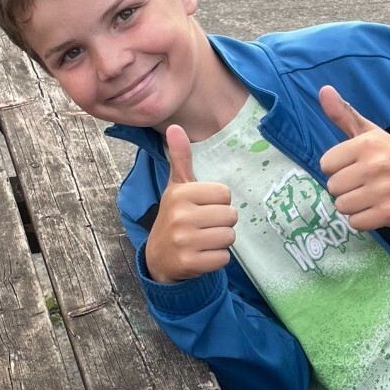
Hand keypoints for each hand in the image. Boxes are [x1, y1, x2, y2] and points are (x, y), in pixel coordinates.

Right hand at [143, 125, 236, 282]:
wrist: (158, 257)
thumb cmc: (174, 216)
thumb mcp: (176, 187)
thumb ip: (180, 158)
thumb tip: (175, 127)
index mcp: (180, 193)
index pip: (225, 193)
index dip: (219, 202)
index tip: (202, 208)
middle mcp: (180, 216)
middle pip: (231, 216)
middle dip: (222, 222)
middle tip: (204, 226)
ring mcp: (184, 241)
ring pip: (229, 237)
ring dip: (221, 241)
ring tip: (203, 240)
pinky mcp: (190, 263)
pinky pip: (223, 258)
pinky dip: (217, 258)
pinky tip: (202, 255)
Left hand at [318, 85, 389, 230]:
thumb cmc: (388, 156)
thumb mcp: (368, 133)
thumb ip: (343, 114)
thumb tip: (323, 90)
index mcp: (367, 144)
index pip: (326, 164)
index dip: (337, 167)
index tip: (354, 166)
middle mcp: (376, 165)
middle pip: (333, 186)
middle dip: (344, 188)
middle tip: (363, 183)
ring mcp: (384, 190)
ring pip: (342, 206)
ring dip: (352, 205)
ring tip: (368, 196)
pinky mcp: (389, 212)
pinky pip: (356, 223)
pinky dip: (362, 219)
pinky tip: (374, 209)